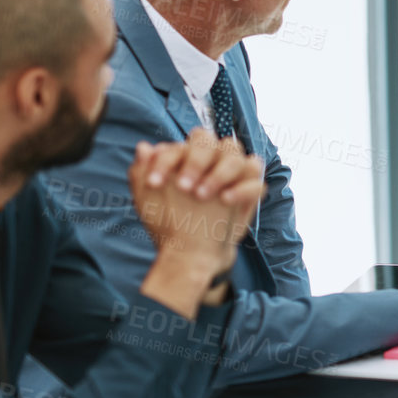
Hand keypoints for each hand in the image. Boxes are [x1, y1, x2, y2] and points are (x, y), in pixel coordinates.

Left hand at [130, 128, 264, 278]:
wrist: (189, 255)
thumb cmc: (169, 224)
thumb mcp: (147, 201)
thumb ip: (141, 172)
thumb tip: (145, 147)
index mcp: (187, 159)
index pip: (181, 145)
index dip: (166, 160)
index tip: (154, 184)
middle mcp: (212, 162)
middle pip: (212, 142)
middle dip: (196, 161)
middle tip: (183, 187)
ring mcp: (234, 176)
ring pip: (237, 157)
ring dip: (219, 174)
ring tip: (201, 196)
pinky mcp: (250, 194)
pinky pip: (256, 182)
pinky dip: (242, 189)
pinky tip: (224, 200)